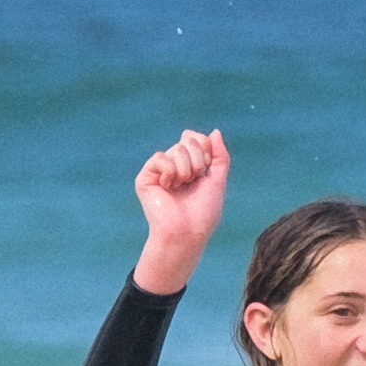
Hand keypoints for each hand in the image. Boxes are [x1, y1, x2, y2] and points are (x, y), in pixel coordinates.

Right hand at [132, 127, 229, 293]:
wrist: (186, 233)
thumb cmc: (202, 214)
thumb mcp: (218, 181)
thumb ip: (220, 156)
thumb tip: (215, 131)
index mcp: (191, 167)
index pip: (196, 139)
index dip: (205, 149)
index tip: (206, 169)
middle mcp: (174, 167)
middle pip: (187, 141)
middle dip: (197, 160)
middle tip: (193, 181)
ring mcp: (159, 172)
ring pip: (176, 149)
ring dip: (185, 170)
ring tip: (181, 187)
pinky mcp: (146, 178)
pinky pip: (159, 158)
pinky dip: (169, 172)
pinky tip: (168, 187)